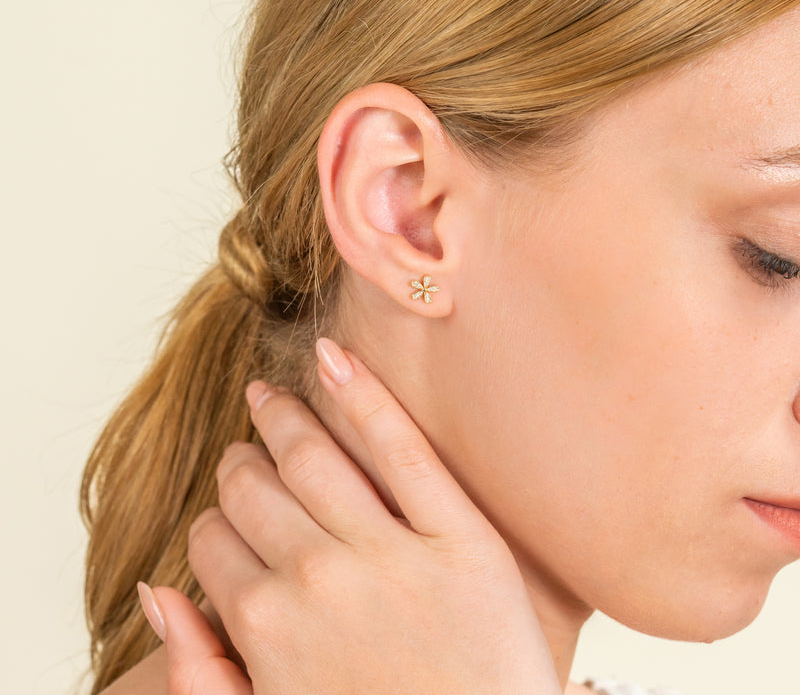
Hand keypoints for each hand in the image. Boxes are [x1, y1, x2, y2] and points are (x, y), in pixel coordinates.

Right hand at [162, 338, 560, 693]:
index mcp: (265, 625)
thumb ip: (198, 670)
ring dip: (281, 415)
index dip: (217, 518)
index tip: (232, 506)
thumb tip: (155, 592)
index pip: (213, 537)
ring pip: (312, 455)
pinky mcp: (458, 537)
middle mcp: (316, 577)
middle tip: (248, 447)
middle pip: (254, 488)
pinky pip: (400, 448)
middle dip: (241, 463)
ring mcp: (388, 552)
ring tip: (271, 397)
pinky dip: (362, 393)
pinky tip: (333, 357)